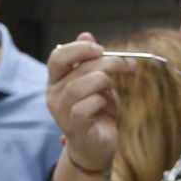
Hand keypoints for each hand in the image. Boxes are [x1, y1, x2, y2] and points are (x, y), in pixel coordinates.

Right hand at [45, 32, 120, 171]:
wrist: (98, 146)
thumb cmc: (98, 113)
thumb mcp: (98, 82)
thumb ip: (91, 61)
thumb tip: (86, 34)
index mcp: (57, 80)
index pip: (58, 56)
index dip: (80, 48)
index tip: (102, 48)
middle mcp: (53, 94)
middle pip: (76, 68)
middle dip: (105, 62)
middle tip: (127, 64)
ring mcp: (60, 111)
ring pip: (80, 85)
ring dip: (103, 82)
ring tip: (111, 89)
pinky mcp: (72, 126)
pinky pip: (85, 106)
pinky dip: (100, 102)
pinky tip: (104, 108)